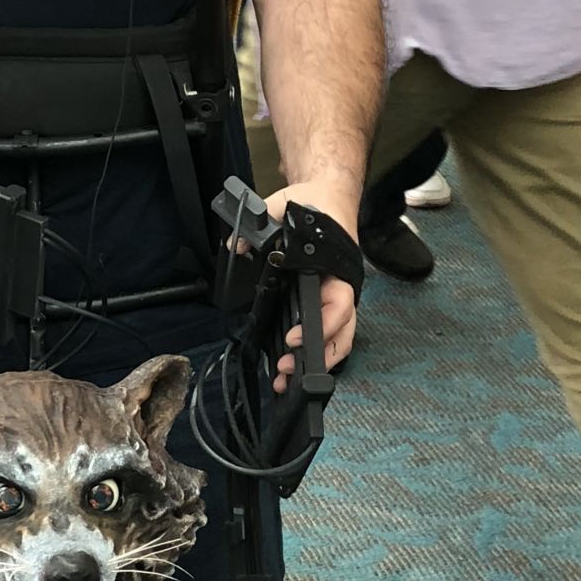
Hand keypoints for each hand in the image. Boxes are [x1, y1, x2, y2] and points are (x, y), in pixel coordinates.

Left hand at [264, 177, 359, 391]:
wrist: (328, 200)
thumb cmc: (314, 207)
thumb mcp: (284, 206)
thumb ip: (263, 221)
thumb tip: (237, 244)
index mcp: (338, 270)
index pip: (340, 305)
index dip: (322, 325)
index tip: (293, 338)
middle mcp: (342, 290)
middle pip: (342, 334)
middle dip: (318, 357)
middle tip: (286, 369)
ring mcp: (336, 302)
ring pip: (337, 342)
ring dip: (315, 363)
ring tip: (285, 380)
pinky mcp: (324, 309)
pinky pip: (325, 337)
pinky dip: (310, 356)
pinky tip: (287, 370)